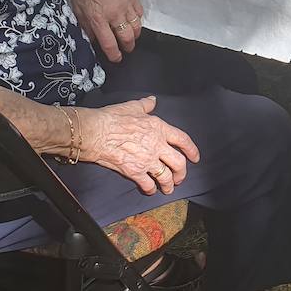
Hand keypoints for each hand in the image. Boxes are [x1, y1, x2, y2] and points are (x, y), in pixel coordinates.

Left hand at [61, 0, 142, 62]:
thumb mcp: (77, 10)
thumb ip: (87, 27)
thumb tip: (94, 40)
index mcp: (97, 18)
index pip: (110, 43)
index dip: (114, 55)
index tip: (116, 58)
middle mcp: (113, 13)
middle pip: (127, 37)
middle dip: (128, 47)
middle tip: (126, 49)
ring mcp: (125, 3)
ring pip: (137, 26)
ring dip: (135, 35)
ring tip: (131, 37)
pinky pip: (139, 12)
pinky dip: (137, 20)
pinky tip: (132, 21)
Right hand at [84, 99, 200, 194]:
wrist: (95, 132)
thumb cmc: (112, 118)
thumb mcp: (132, 106)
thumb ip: (146, 105)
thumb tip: (152, 100)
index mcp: (159, 128)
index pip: (183, 140)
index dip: (192, 150)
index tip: (195, 157)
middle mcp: (157, 145)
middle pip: (178, 163)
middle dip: (182, 173)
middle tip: (179, 178)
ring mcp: (147, 160)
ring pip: (166, 177)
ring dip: (168, 185)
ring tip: (167, 189)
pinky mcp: (135, 171)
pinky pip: (148, 184)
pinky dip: (150, 189)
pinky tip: (149, 190)